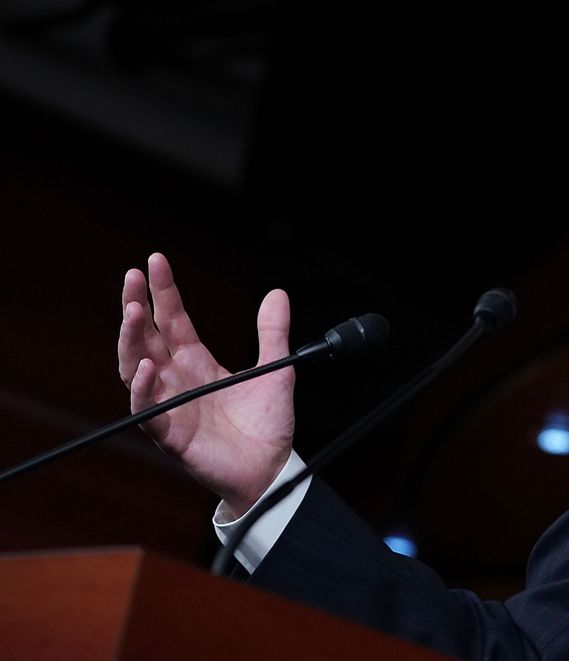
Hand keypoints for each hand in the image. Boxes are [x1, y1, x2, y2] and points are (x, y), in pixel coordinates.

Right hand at [118, 253, 295, 517]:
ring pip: (137, 369)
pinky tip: (148, 367)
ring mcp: (171, 406)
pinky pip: (148, 411)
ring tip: (133, 312)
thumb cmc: (267, 424)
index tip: (155, 261)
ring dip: (131, 341)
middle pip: (146, 338)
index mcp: (197, 362)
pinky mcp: (172, 435)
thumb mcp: (276, 369)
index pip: (172, 319)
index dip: (163, 291)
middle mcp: (177, 380)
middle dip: (136, 307)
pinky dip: (144, 389)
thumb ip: (273, 332)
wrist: (272, 468)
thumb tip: (277, 293)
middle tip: (132, 276)